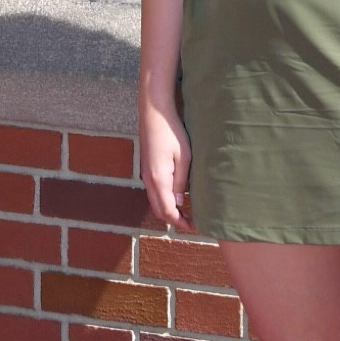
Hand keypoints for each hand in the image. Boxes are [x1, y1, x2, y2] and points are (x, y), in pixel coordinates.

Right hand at [139, 102, 193, 231]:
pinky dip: (164, 200)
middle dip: (174, 220)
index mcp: (158, 179)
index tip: (193, 227)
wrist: (153, 113)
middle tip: (191, 223)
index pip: (167, 211)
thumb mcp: (184, 158)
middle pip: (158, 210)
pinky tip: (176, 198)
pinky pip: (154, 192)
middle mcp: (149, 180)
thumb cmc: (171, 132)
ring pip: (155, 202)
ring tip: (186, 213)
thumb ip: (181, 182)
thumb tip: (178, 203)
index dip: (179, 222)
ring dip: (168, 211)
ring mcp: (145, 175)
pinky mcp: (147, 169)